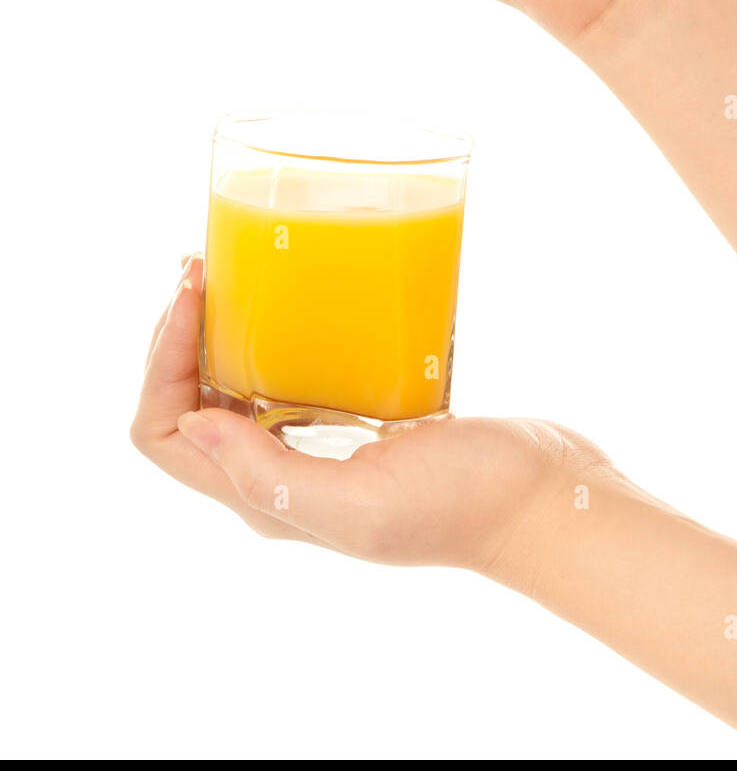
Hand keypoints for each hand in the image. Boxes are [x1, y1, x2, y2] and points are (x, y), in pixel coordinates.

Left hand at [130, 260, 609, 565]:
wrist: (542, 499)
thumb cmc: (462, 504)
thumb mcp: (360, 501)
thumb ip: (272, 476)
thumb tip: (192, 425)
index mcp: (266, 499)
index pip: (165, 435)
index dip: (160, 365)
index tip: (192, 298)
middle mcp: (279, 476)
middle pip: (188, 404)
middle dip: (179, 334)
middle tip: (203, 265)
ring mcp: (318, 446)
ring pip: (233, 386)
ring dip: (217, 330)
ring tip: (229, 270)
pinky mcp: (357, 421)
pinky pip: (289, 375)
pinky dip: (273, 335)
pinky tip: (295, 300)